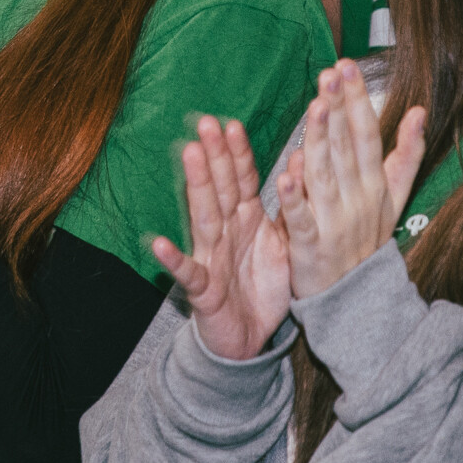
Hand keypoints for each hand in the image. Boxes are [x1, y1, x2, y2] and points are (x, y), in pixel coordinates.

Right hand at [151, 115, 293, 361]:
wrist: (249, 340)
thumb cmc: (262, 287)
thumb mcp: (284, 244)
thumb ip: (289, 208)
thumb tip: (302, 166)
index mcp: (245, 220)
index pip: (240, 180)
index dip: (237, 154)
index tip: (232, 124)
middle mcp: (225, 233)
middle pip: (218, 189)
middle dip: (214, 156)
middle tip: (206, 123)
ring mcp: (211, 259)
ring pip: (204, 218)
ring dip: (197, 186)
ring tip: (189, 156)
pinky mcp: (203, 290)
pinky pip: (189, 274)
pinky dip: (174, 260)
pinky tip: (161, 244)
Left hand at [272, 62, 424, 298]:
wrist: (358, 299)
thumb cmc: (369, 239)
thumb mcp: (395, 197)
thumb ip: (407, 154)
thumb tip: (421, 111)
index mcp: (375, 184)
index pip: (367, 134)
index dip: (358, 100)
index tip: (348, 65)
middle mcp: (357, 199)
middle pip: (346, 147)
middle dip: (340, 108)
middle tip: (332, 72)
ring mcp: (334, 223)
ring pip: (324, 176)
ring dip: (321, 141)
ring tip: (316, 107)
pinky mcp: (310, 247)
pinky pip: (301, 220)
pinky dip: (293, 200)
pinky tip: (284, 176)